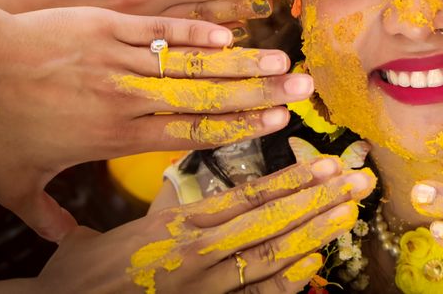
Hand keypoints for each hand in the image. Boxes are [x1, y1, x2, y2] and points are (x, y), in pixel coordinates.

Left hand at [0, 8, 309, 241]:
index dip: (239, 127)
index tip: (278, 122)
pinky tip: (228, 32)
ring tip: (280, 57)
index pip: (191, 134)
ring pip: (190, 64)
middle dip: (260, 95)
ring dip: (240, 61)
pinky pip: (159, 32)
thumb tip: (63, 246)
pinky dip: (194, 33)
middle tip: (302, 89)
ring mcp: (120, 60)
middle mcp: (128, 100)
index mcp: (117, 136)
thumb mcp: (16, 182)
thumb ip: (46, 217)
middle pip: (206, 99)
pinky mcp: (108, 28)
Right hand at [30, 159, 373, 292]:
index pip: (248, 196)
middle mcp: (196, 253)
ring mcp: (203, 287)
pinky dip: (287, 280)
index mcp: (177, 224)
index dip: (292, 179)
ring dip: (315, 232)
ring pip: (270, 255)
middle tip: (356, 181)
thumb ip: (163, 203)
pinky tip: (314, 264)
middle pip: (271, 221)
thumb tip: (183, 175)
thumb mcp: (125, 230)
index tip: (326, 161)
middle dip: (319, 199)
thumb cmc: (86, 273)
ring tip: (348, 212)